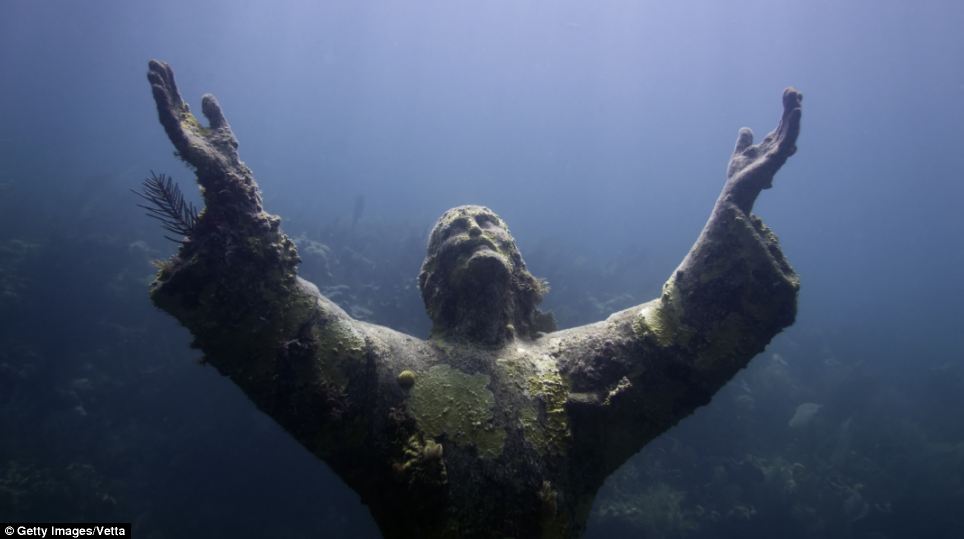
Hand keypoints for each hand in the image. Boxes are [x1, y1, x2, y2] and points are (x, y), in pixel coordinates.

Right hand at [147, 60, 259, 215]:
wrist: (230, 169)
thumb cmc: (225, 152)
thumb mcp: (221, 125)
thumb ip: (213, 111)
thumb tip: (206, 95)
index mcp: (188, 122)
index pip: (176, 98)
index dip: (170, 82)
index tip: (163, 65)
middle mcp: (180, 126)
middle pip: (168, 101)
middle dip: (160, 83)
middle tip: (152, 64)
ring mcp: (179, 134)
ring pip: (165, 110)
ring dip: (159, 93)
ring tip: (153, 77)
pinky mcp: (181, 142)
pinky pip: (170, 122)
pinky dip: (164, 108)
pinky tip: (159, 93)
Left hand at [723, 88, 801, 212]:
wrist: (736, 190)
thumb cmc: (741, 175)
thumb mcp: (741, 152)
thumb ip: (745, 140)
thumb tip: (746, 128)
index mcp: (771, 144)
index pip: (783, 123)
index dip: (787, 109)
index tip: (789, 92)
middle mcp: (778, 147)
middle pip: (788, 124)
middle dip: (791, 107)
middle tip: (794, 90)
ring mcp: (779, 152)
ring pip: (790, 129)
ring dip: (794, 113)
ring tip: (796, 97)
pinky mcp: (776, 157)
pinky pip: (788, 139)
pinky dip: (793, 126)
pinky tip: (795, 112)